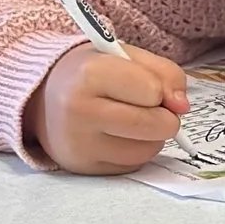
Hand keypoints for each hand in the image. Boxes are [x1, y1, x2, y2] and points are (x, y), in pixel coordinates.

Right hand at [26, 42, 189, 174]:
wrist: (42, 95)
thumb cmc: (92, 72)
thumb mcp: (128, 56)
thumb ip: (166, 74)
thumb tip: (182, 107)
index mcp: (89, 74)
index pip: (153, 91)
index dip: (159, 89)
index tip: (146, 85)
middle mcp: (79, 111)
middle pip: (156, 126)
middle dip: (165, 117)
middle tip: (150, 106)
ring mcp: (79, 143)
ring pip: (148, 150)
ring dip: (151, 136)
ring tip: (129, 118)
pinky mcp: (82, 166)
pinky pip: (132, 165)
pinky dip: (134, 150)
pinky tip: (116, 135)